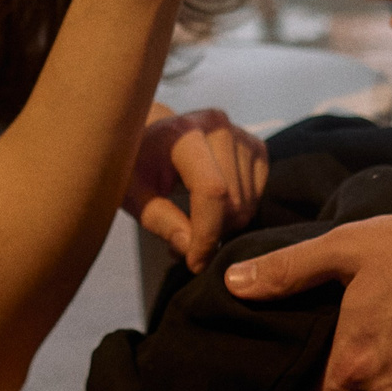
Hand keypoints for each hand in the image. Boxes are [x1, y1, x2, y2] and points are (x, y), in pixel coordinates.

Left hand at [123, 103, 269, 271]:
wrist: (153, 131)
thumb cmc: (137, 162)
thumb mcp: (133, 193)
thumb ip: (159, 220)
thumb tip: (189, 248)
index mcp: (183, 133)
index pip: (211, 190)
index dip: (207, 234)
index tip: (195, 263)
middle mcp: (218, 127)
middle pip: (234, 201)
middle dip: (212, 234)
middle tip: (185, 240)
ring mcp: (241, 135)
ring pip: (248, 204)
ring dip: (224, 226)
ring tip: (194, 223)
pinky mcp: (256, 147)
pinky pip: (258, 196)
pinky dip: (238, 213)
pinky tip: (214, 209)